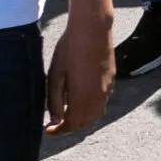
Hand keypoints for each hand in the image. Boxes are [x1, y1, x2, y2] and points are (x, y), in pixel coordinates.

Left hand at [45, 8, 114, 134]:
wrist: (92, 29)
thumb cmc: (69, 50)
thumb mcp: (55, 75)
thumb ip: (54, 101)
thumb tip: (55, 120)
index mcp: (82, 98)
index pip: (71, 124)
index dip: (59, 131)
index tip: (48, 129)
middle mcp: (98, 97)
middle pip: (85, 122)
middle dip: (70, 125)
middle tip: (56, 121)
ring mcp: (107, 89)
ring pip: (96, 114)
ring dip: (82, 117)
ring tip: (68, 109)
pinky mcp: (112, 80)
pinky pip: (102, 101)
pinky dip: (91, 106)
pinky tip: (81, 94)